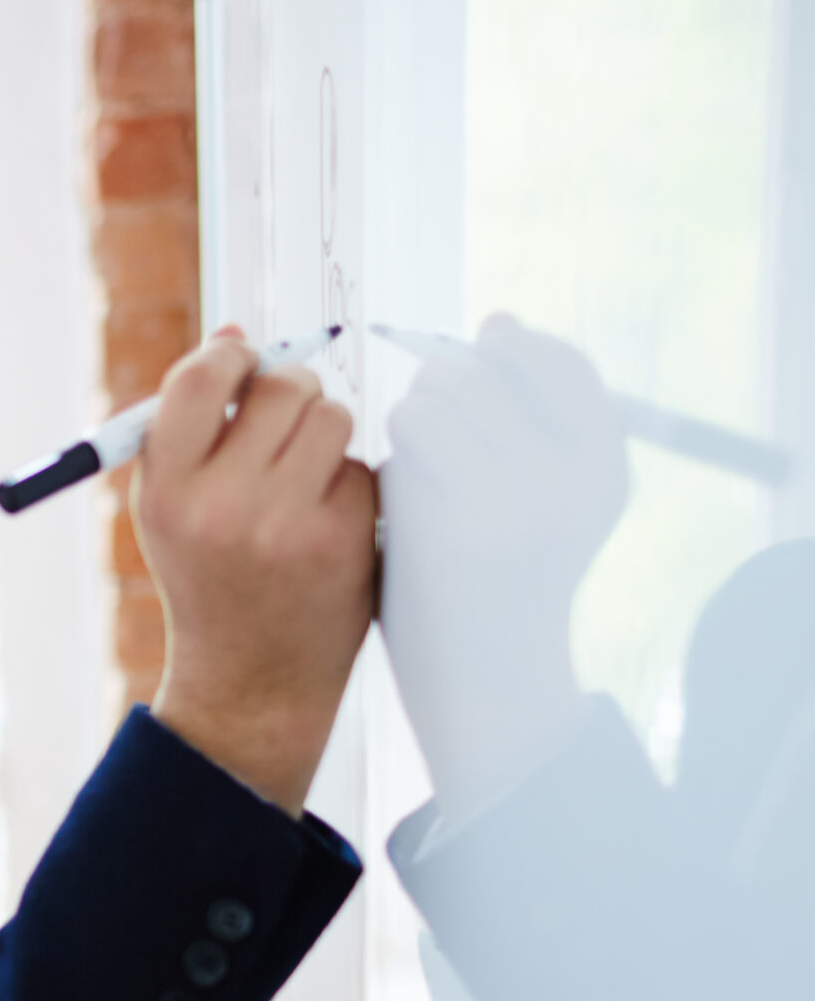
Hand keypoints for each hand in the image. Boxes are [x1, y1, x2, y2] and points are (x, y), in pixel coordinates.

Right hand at [137, 327, 379, 814]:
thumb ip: (192, 424)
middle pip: (284, 386)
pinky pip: (362, 470)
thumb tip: (236, 334)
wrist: (249, 680)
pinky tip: (324, 527)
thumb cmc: (206, 575)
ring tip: (300, 483)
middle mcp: (222, 504)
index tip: (242, 368)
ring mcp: (287, 524)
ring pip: (332, 419)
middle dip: (290, 394)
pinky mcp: (344, 542)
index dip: (231, 357)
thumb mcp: (169, 506)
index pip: (201, 377)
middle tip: (281, 426)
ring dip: (323, 437)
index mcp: (165, 488)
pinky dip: (349, 488)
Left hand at [378, 314, 626, 819]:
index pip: (557, 365)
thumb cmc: (502, 573)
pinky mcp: (451, 519)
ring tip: (424, 469)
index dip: (505, 362)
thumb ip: (531, 413)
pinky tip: (403, 500)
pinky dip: (395, 456)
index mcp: (605, 467)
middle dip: (443, 389)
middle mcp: (570, 478)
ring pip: (435, 398)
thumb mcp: (548, 491)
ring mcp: (512, 498)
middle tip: (434, 436)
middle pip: (480, 374)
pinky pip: (406, 438)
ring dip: (414, 421)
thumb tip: (498, 320)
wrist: (485, 680)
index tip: (475, 395)